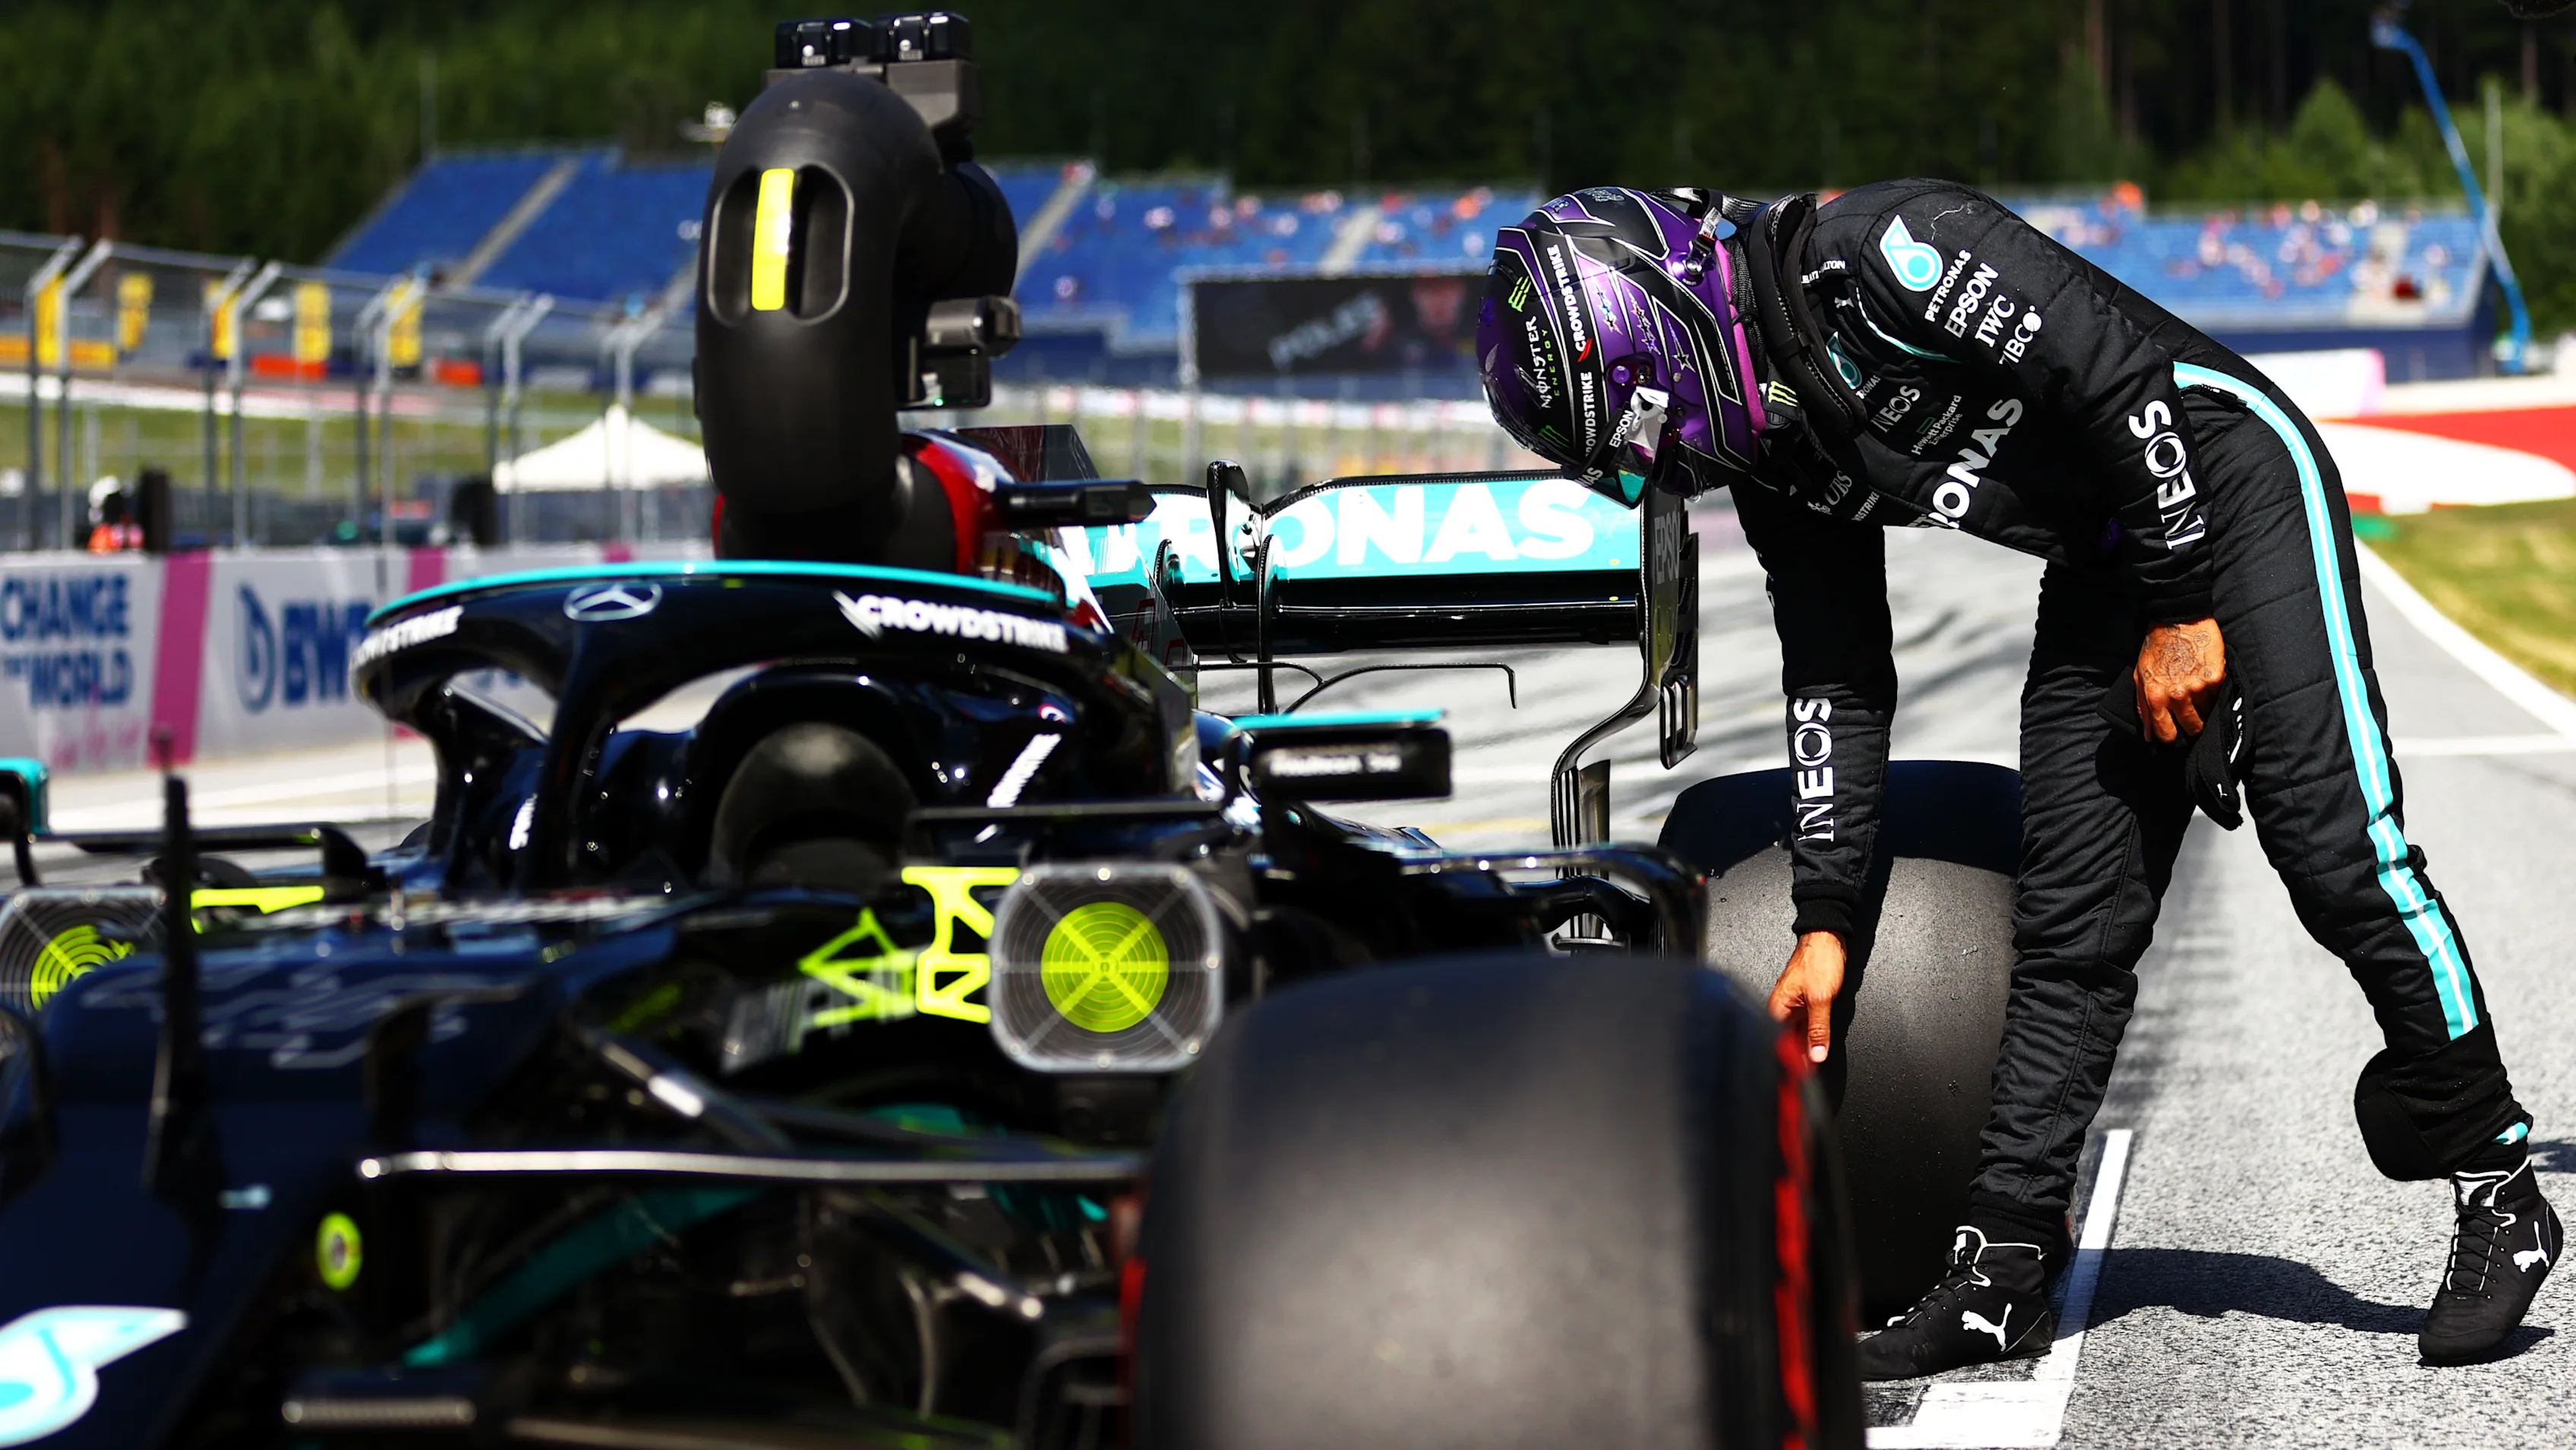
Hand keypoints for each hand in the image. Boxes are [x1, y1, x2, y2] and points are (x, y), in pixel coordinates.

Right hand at [1767, 930, 1846, 1063]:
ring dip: (1804, 1048)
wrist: (1828, 938)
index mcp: (1778, 1007)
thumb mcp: (1821, 999)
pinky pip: (1805, 1026)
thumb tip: (1817, 1053)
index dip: (1785, 1059)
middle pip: (1785, 1040)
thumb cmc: (1818, 959)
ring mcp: (1794, 1005)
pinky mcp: (1805, 1003)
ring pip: (1796, 1034)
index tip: (1796, 1074)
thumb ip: (1819, 1029)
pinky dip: (1811, 1037)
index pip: (1777, 1041)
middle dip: (1795, 1057)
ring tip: (1811, 1065)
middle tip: (1805, 1074)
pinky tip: (1817, 1046)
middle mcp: (1783, 1007)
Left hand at [2135, 617, 2227, 743]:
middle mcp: (2177, 696)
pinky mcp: (2216, 677)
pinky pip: (2219, 696)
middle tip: (2191, 715)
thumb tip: (2148, 735)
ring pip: (2208, 713)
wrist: (2177, 621)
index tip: (2175, 733)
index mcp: (2156, 698)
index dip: (2171, 736)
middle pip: (2192, 728)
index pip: (2167, 733)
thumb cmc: (2156, 648)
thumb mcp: (2141, 677)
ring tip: (2198, 692)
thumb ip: (2143, 708)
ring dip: (2204, 707)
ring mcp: (2199, 687)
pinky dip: (2214, 693)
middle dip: (2192, 725)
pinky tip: (2207, 681)